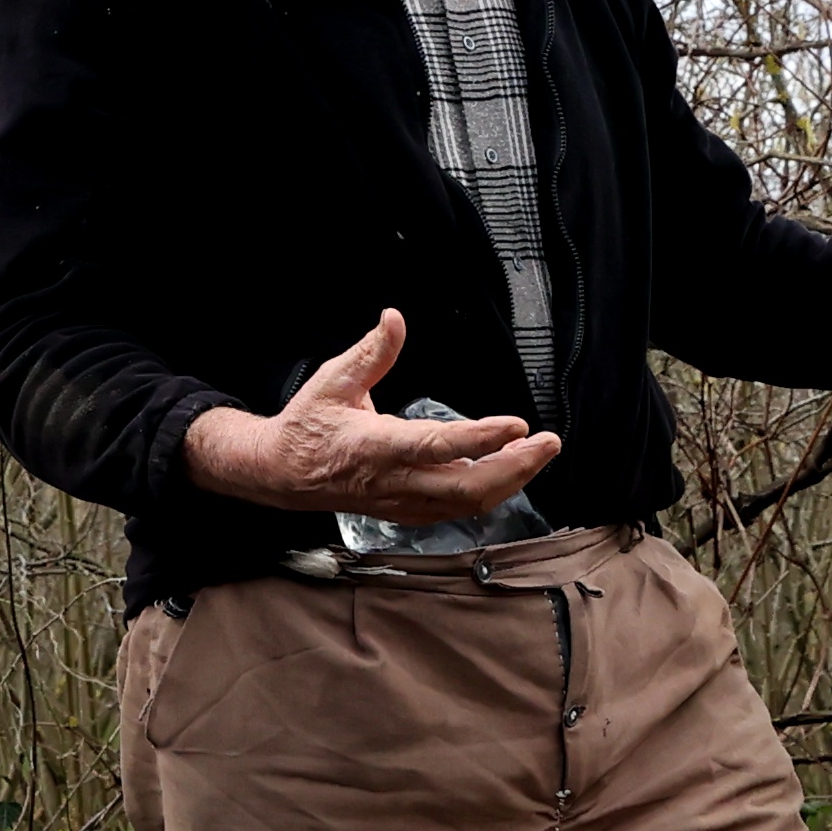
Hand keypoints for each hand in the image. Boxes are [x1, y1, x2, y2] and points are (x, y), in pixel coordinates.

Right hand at [182, 314, 561, 519]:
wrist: (282, 474)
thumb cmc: (309, 425)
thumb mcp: (333, 380)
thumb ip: (370, 352)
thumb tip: (394, 318)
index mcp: (375, 446)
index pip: (437, 445)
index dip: (480, 438)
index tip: (517, 424)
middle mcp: (394, 481)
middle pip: (467, 487)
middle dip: (516, 468)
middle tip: (549, 443)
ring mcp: (403, 502)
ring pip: (468, 503)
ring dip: (510, 480)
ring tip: (537, 453)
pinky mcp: (409, 511)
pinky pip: (458, 509)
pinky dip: (490, 491)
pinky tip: (508, 470)